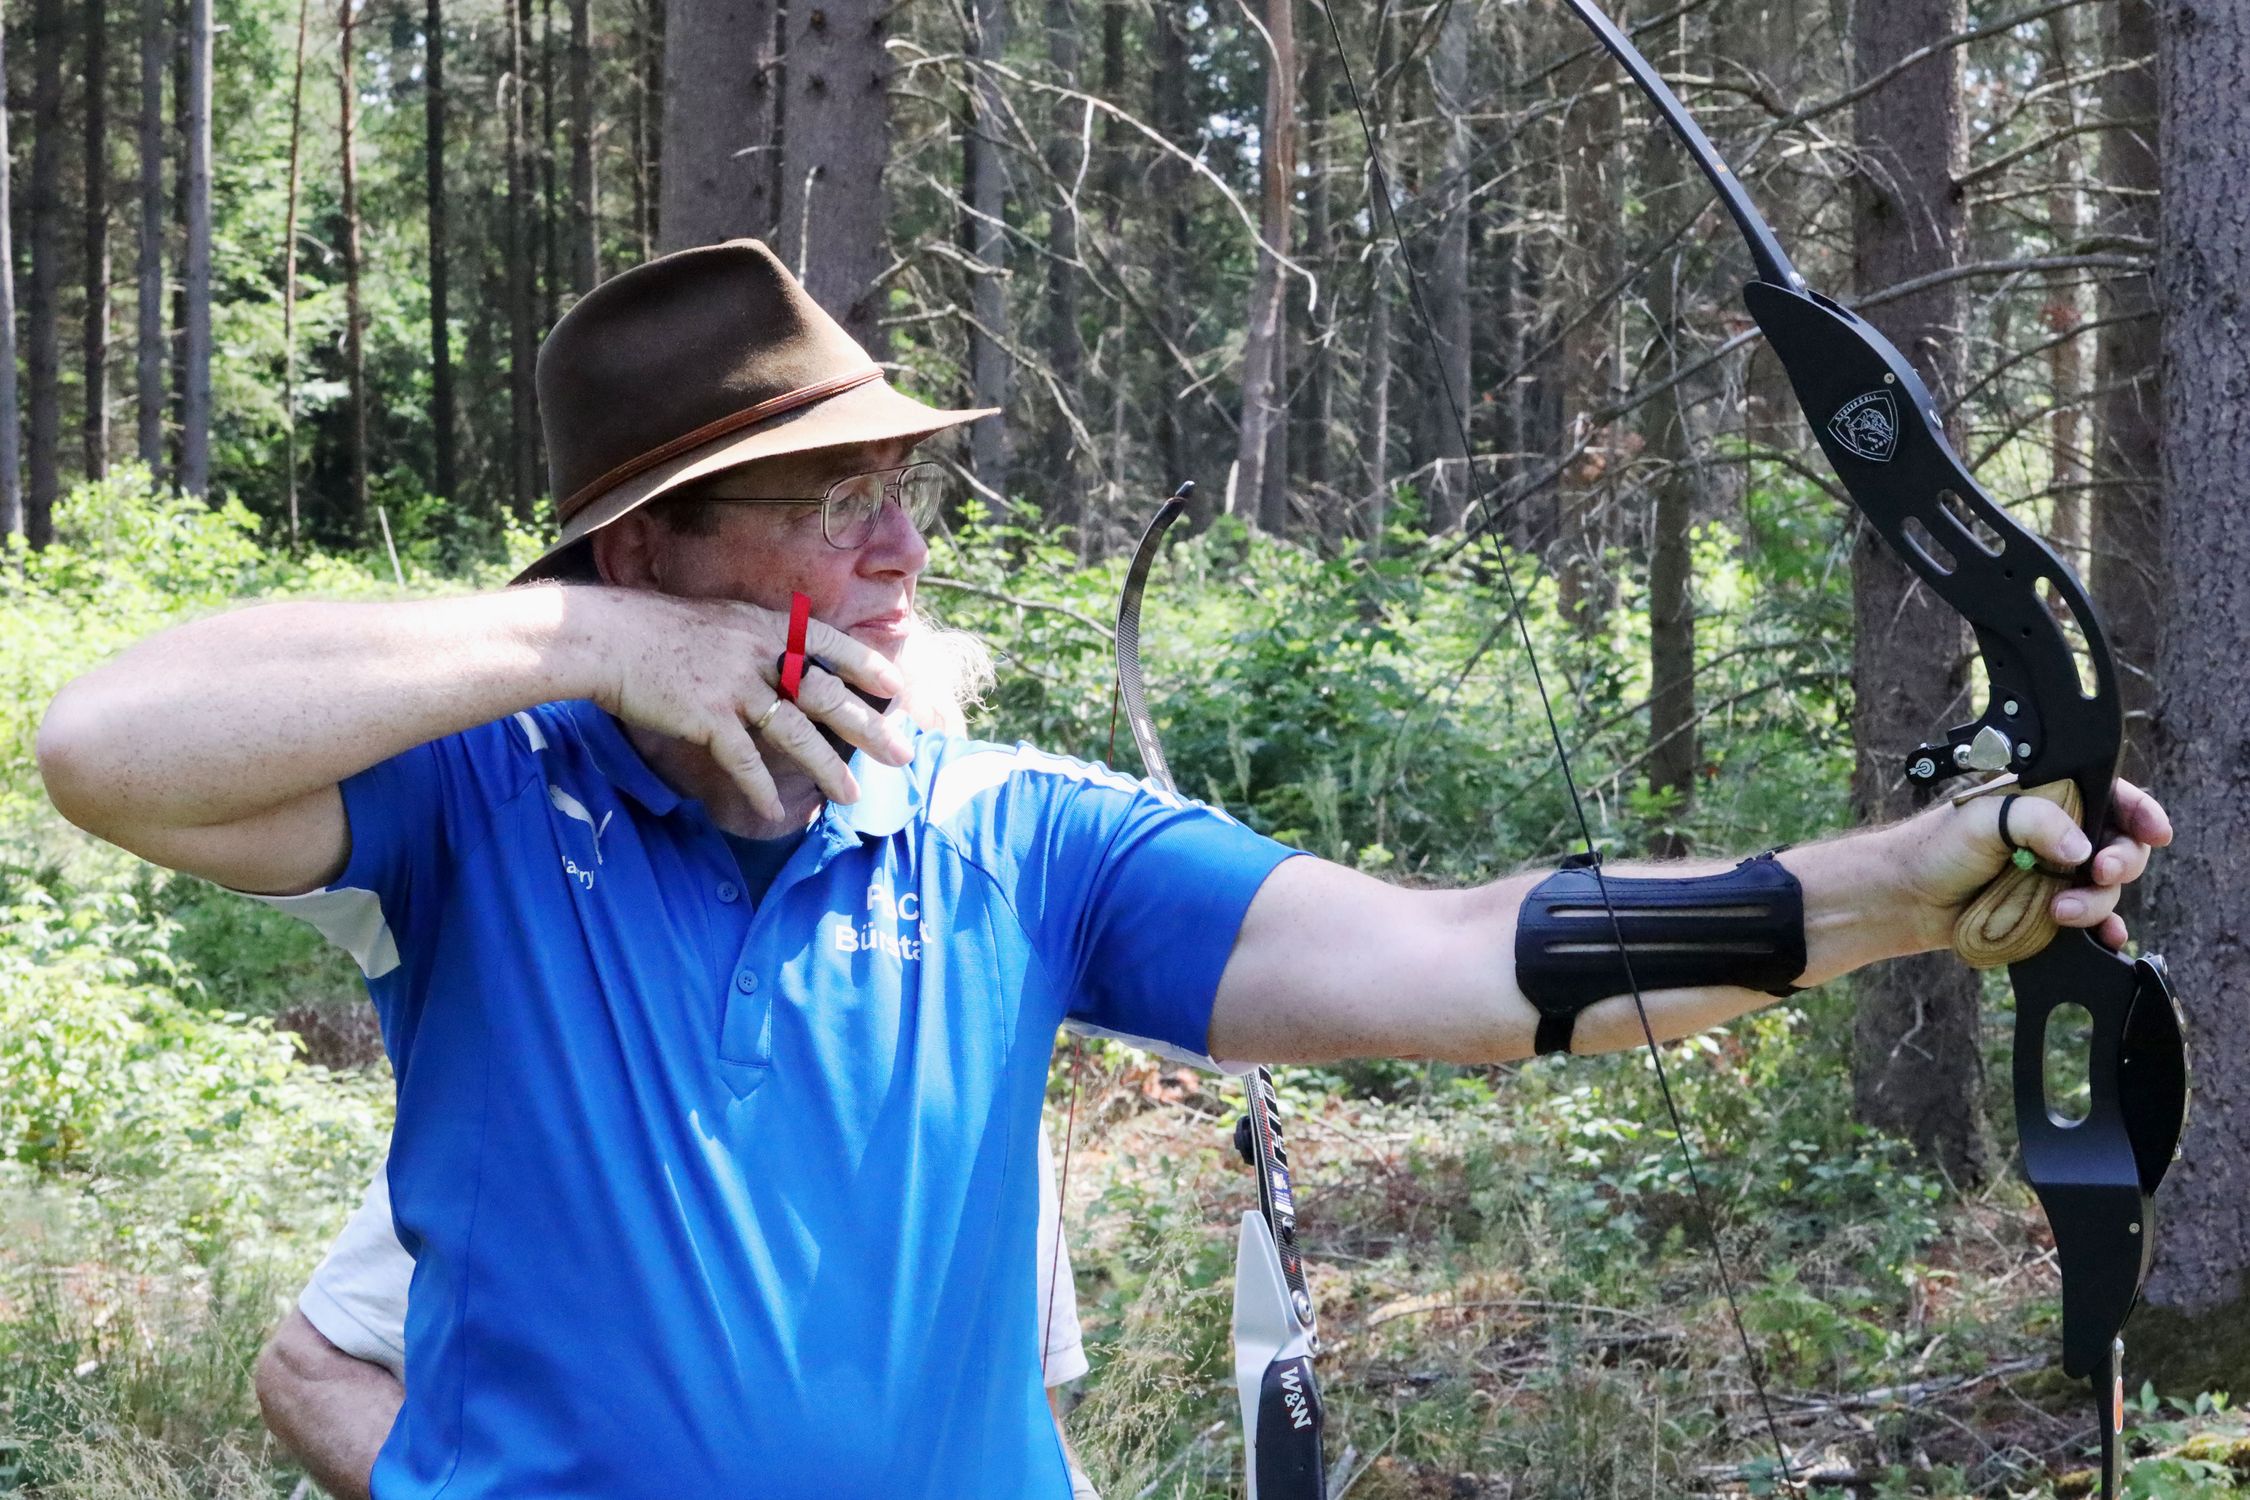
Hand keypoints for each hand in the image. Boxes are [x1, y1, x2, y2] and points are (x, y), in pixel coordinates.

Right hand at [587, 591, 911, 819]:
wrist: (605, 638)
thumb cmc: (657, 631)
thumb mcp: (720, 623)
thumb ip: (758, 642)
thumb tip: (789, 666)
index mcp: (764, 626)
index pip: (830, 643)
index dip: (867, 666)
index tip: (900, 688)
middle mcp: (757, 653)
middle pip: (825, 693)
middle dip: (868, 727)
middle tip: (901, 755)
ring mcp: (732, 685)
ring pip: (794, 731)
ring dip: (826, 767)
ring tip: (851, 796)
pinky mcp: (705, 716)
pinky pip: (743, 759)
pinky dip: (761, 787)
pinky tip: (777, 811)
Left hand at [1892, 777, 2172, 952]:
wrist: (1904, 899)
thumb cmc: (1936, 849)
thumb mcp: (1985, 819)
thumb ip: (2037, 822)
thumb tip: (2082, 849)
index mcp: (2047, 800)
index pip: (2109, 796)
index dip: (2139, 811)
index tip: (2154, 832)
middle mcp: (2057, 837)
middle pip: (2119, 846)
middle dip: (2121, 861)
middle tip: (2102, 873)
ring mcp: (2054, 876)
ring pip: (2105, 889)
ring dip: (2096, 901)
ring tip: (2060, 911)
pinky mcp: (2046, 911)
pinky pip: (2092, 923)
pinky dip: (2103, 930)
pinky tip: (2105, 939)